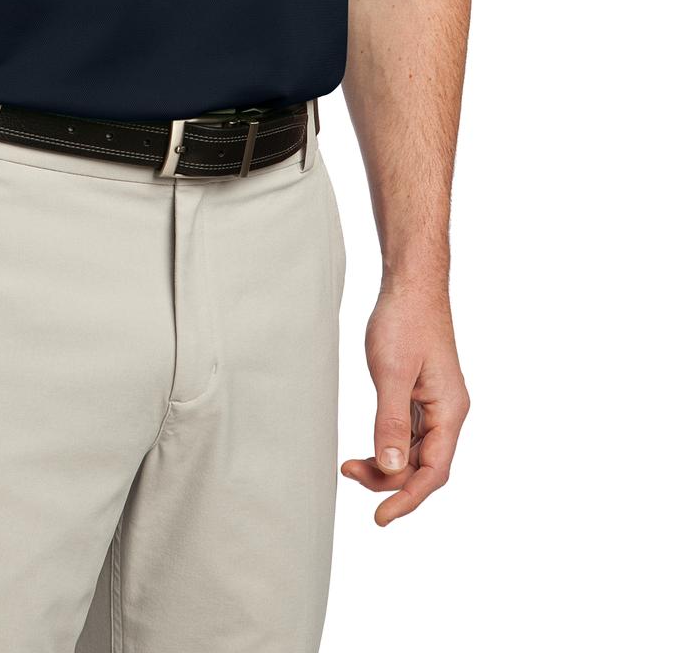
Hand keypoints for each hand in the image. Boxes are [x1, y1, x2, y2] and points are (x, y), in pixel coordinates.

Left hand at [341, 282, 469, 524]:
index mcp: (450, 410)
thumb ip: (391, 421)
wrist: (410, 283)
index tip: (379, 517)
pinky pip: (409, 433)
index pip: (433, 471)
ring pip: (414, 452)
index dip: (407, 498)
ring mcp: (435, 404)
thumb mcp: (392, 372)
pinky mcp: (420, 394)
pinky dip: (388, 445)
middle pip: (423, 466)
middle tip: (350, 475)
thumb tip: (391, 468)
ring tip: (351, 465)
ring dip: (386, 464)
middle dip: (389, 480)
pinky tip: (368, 447)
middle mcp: (447, 412)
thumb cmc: (405, 320)